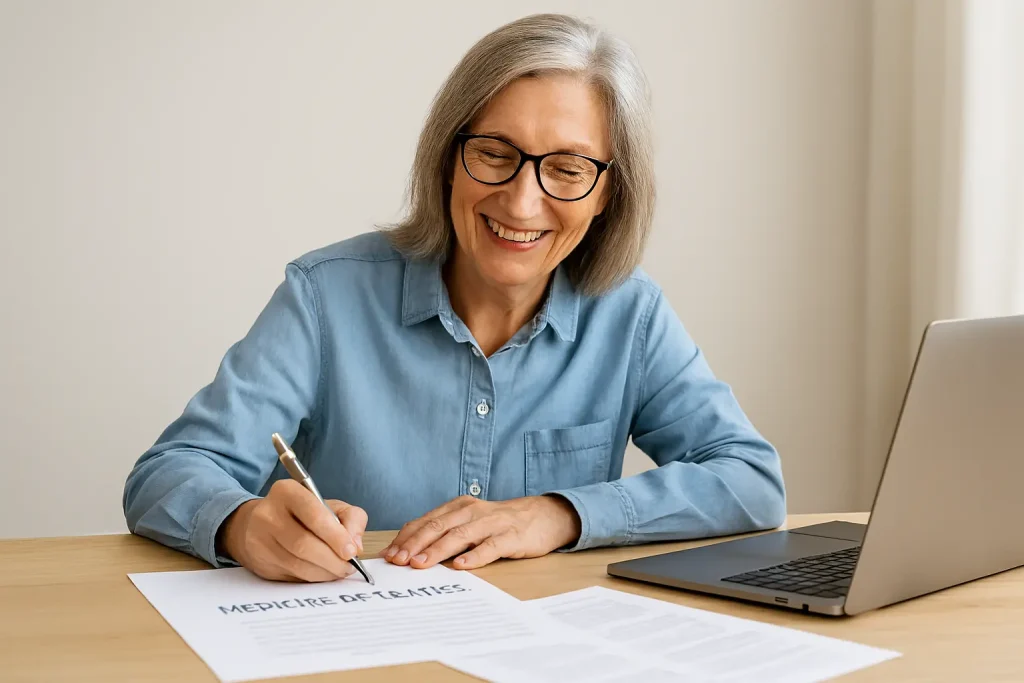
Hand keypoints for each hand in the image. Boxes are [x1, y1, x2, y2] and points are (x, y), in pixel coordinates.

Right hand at [217, 479, 367, 581]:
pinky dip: (313, 578)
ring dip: (324, 572)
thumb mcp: (331, 506)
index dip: (336, 536)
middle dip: (332, 560)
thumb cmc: (303, 514)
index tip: (351, 552)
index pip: (314, 515)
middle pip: (304, 544)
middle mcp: (268, 514)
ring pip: (297, 564)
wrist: (259, 524)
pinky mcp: (260, 563)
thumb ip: (352, 519)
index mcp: (287, 492)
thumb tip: (356, 546)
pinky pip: (291, 576)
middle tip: (349, 566)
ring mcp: (260, 540)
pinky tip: (322, 573)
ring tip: (339, 570)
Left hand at [381, 494, 580, 569]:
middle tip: (398, 561)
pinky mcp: (511, 536)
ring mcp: (492, 522)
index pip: (425, 521)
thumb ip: (444, 533)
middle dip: (414, 544)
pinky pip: (491, 546)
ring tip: (420, 564)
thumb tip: (409, 552)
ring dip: (437, 550)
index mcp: (458, 507)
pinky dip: (475, 556)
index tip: (388, 555)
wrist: (542, 516)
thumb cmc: (500, 524)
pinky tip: (462, 565)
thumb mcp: (470, 522)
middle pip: (437, 526)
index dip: (405, 538)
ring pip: (459, 535)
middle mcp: (472, 511)